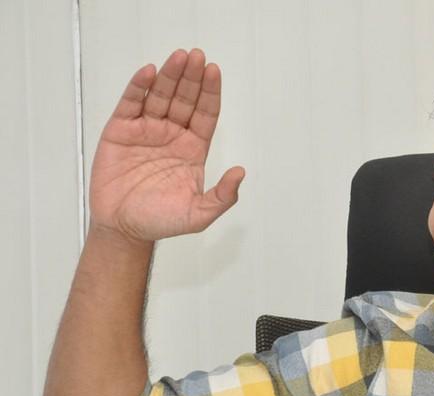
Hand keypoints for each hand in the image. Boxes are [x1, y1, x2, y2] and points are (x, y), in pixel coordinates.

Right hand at [88, 48, 244, 241]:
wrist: (124, 228)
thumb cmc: (160, 221)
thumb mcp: (199, 214)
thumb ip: (223, 196)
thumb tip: (241, 173)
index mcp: (193, 149)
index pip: (205, 114)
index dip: (210, 92)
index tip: (214, 72)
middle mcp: (172, 135)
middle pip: (184, 99)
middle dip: (192, 78)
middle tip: (197, 56)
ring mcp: (146, 131)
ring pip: (160, 96)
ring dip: (169, 76)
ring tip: (178, 57)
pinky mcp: (121, 131)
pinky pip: (131, 104)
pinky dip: (138, 87)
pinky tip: (149, 72)